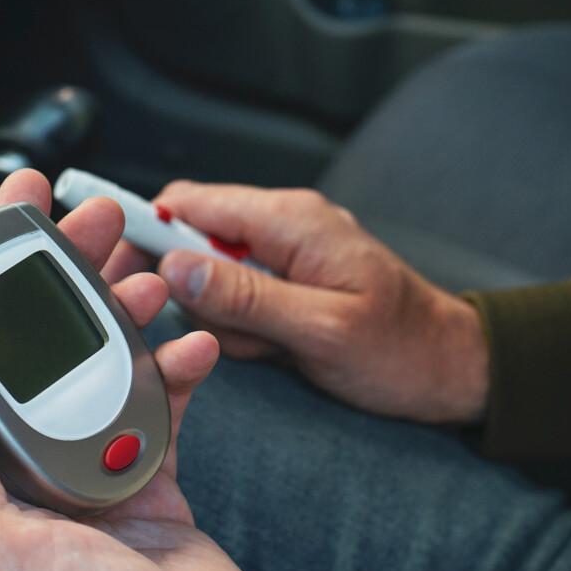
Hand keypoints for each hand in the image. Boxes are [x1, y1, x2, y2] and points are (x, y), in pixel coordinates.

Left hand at [0, 170, 334, 570]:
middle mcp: (31, 486)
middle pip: (38, 355)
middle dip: (60, 279)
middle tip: (87, 220)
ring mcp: (97, 485)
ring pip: (101, 372)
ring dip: (122, 313)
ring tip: (146, 268)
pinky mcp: (155, 490)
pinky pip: (158, 409)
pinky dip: (175, 368)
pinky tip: (192, 343)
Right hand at [105, 181, 488, 424]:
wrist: (450, 368)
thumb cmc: (401, 349)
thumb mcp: (321, 329)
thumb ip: (247, 296)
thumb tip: (179, 266)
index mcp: (291, 221)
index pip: (190, 202)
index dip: (146, 232)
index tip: (120, 270)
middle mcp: (284, 226)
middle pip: (193, 239)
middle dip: (194, 293)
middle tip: (231, 332)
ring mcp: (285, 253)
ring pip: (212, 277)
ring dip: (225, 318)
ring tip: (271, 345)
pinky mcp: (287, 281)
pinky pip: (238, 298)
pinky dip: (245, 328)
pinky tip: (278, 347)